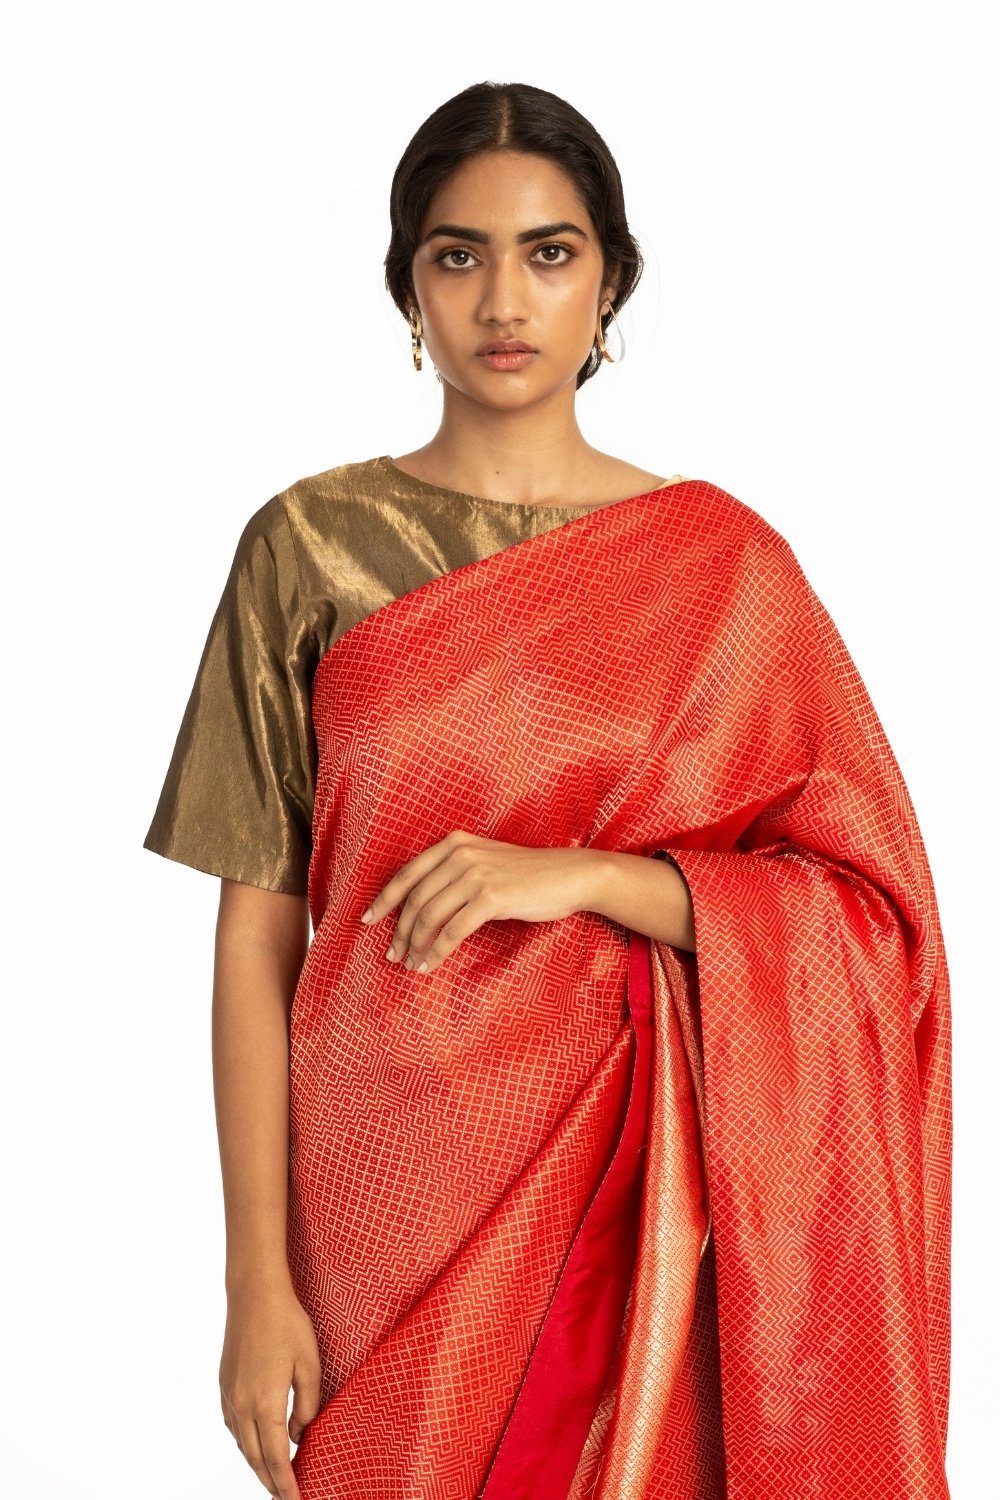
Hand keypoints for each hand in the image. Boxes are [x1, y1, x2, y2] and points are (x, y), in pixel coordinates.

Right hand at [219, 1275, 321, 1498]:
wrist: (254, 1293)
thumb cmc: (287, 1324)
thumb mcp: (310, 1364)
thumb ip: (308, 1405)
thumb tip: (298, 1434)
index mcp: (265, 1404)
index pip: (277, 1459)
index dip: (287, 1485)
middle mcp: (242, 1406)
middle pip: (256, 1459)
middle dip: (272, 1483)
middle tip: (286, 1498)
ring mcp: (229, 1396)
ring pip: (243, 1445)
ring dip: (258, 1466)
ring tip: (274, 1479)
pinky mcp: (224, 1384)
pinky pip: (233, 1426)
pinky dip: (245, 1443)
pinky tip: (255, 1445)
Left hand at [359, 829, 605, 975]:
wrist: (569, 875)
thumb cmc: (527, 874)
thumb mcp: (485, 861)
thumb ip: (454, 872)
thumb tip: (421, 905)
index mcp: (454, 844)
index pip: (407, 874)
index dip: (384, 900)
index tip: (367, 920)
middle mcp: (461, 855)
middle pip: (415, 899)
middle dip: (399, 931)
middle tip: (393, 955)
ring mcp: (475, 875)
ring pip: (429, 917)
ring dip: (415, 945)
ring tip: (410, 964)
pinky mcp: (491, 897)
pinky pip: (452, 931)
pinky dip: (436, 952)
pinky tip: (430, 965)